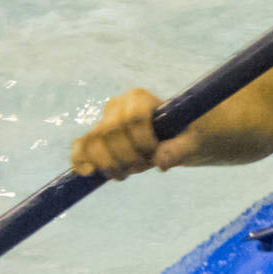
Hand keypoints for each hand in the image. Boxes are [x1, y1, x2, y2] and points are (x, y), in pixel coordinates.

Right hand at [70, 87, 201, 177]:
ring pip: (93, 141)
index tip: (155, 151)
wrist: (176, 139)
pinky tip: (87, 173)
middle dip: (125, 155)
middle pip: (110, 131)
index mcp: (140, 98)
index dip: (142, 140)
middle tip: (143, 167)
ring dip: (108, 163)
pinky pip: (81, 147)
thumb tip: (161, 162)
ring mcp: (104, 122)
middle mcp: (117, 106)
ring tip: (124, 174)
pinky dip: (80, 160)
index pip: (133, 117)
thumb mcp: (192, 142)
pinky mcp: (95, 139)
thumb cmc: (187, 136)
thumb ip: (180, 150)